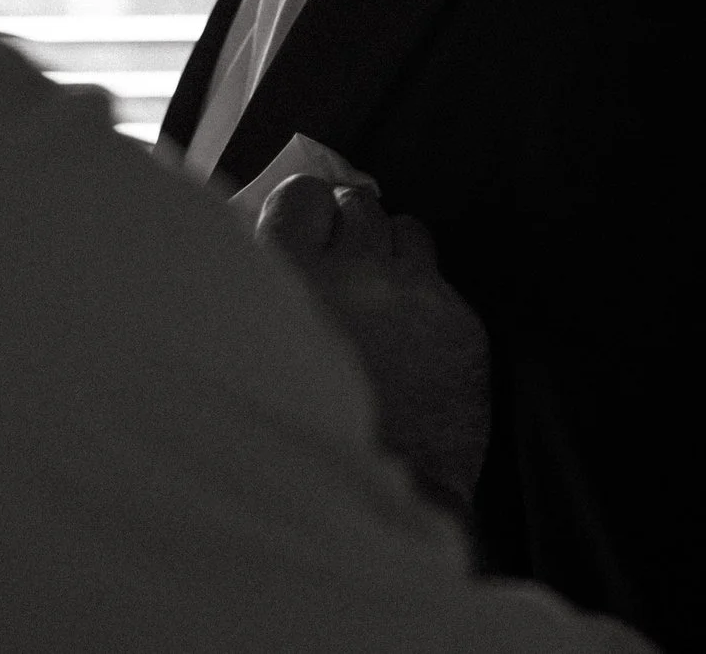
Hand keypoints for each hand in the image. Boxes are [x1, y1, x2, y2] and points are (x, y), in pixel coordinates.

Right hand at [257, 174, 490, 521]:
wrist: (366, 510)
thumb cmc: (287, 439)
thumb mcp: (244, 355)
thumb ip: (256, 289)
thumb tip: (258, 231)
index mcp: (287, 278)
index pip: (302, 194)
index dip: (304, 214)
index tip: (305, 233)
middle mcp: (356, 274)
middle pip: (358, 204)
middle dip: (349, 229)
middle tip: (342, 266)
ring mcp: (414, 297)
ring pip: (407, 230)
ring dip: (390, 253)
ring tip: (377, 295)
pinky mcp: (460, 325)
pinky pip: (441, 281)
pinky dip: (423, 300)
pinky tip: (406, 339)